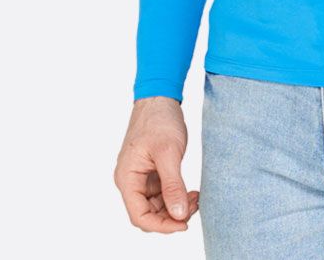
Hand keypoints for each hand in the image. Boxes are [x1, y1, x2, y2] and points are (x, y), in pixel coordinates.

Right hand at [114, 95, 199, 232]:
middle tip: (194, 206)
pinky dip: (176, 195)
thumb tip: (179, 215)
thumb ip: (173, 186)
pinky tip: (191, 192)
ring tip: (196, 198)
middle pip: (148, 213)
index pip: (139, 216)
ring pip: (157, 205)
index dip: (161, 226)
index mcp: (127, 178)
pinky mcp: (151, 171)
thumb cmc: (159, 121)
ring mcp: (141, 176)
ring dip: (176, 206)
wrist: (160, 97)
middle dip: (172, 215)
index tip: (184, 224)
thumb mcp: (169, 153)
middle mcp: (130, 181)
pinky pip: (162, 193)